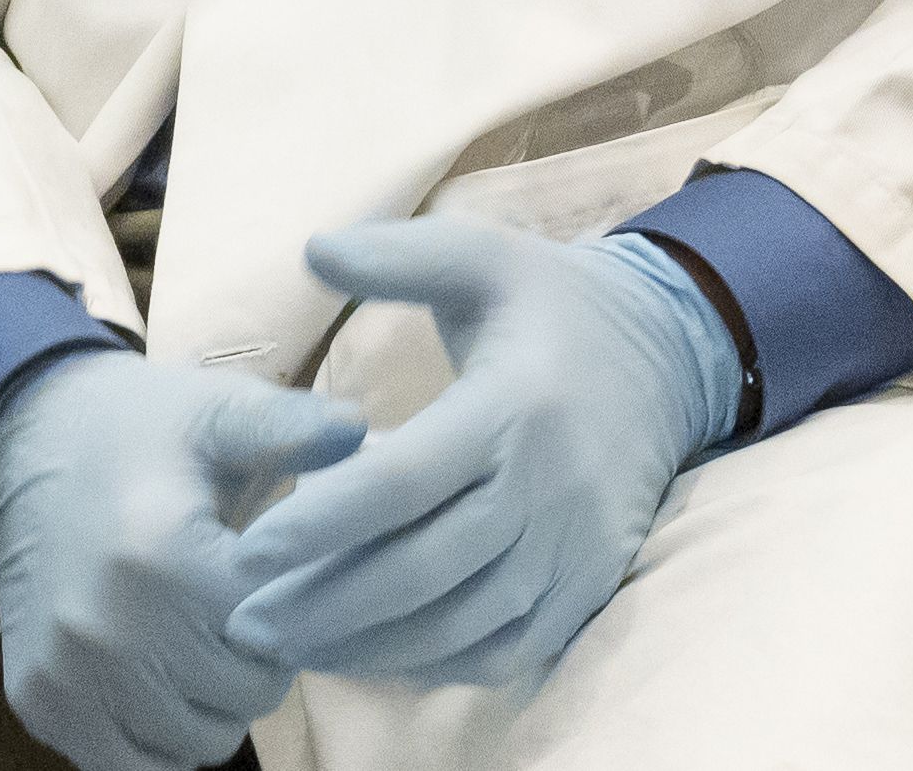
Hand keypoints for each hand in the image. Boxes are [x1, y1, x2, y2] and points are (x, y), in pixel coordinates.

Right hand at [0, 347, 363, 770]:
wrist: (30, 443)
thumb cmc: (144, 429)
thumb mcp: (216, 411)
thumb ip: (288, 427)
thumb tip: (356, 428)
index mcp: (162, 555)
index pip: (274, 635)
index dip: (296, 614)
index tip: (282, 583)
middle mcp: (107, 629)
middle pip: (240, 700)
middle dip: (260, 665)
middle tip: (244, 615)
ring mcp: (65, 674)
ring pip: (191, 744)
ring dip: (213, 707)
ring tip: (204, 643)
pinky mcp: (37, 702)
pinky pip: (128, 764)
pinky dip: (158, 737)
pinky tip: (161, 677)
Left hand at [220, 222, 735, 694]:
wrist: (668, 355)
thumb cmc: (552, 304)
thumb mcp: (484, 257)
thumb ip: (397, 255)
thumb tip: (310, 250)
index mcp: (513, 404)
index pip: (404, 480)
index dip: (322, 520)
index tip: (248, 549)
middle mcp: (547, 486)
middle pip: (423, 568)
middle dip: (326, 604)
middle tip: (244, 620)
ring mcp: (571, 547)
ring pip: (461, 622)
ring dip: (369, 645)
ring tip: (288, 645)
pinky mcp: (585, 586)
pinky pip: (504, 649)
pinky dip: (434, 663)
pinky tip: (369, 654)